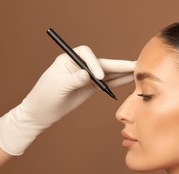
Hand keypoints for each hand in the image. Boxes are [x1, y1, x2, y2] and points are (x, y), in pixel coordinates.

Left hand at [0, 46, 134, 154]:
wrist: (40, 113)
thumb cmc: (44, 97)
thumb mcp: (57, 87)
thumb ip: (73, 79)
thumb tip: (88, 74)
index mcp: (68, 60)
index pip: (86, 55)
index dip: (95, 64)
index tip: (98, 78)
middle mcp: (79, 65)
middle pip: (102, 63)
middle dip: (118, 65)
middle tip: (135, 65)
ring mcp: (86, 77)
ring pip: (107, 73)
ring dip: (122, 72)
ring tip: (137, 71)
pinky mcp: (89, 88)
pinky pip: (106, 83)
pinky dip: (118, 81)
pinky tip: (129, 79)